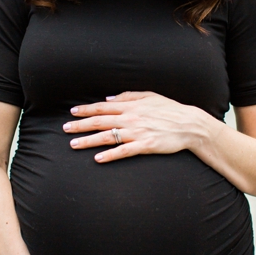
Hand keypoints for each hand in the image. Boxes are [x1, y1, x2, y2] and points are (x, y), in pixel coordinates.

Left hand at [62, 91, 208, 162]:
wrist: (190, 125)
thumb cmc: (170, 109)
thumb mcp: (149, 96)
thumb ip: (127, 96)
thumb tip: (108, 99)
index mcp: (130, 106)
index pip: (102, 107)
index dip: (86, 109)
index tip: (72, 112)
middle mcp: (130, 118)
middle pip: (100, 122)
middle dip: (80, 125)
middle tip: (65, 129)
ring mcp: (137, 132)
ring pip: (107, 136)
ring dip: (89, 141)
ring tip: (74, 144)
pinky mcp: (145, 145)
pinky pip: (124, 151)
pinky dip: (110, 155)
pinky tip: (98, 158)